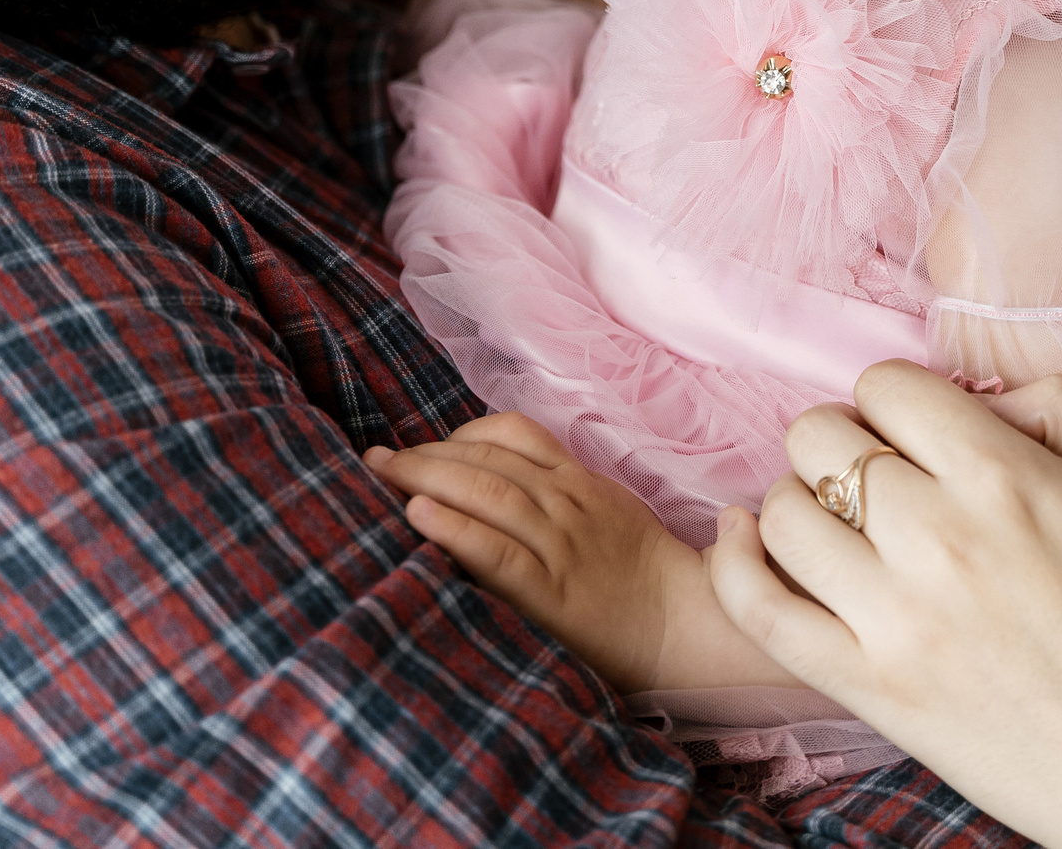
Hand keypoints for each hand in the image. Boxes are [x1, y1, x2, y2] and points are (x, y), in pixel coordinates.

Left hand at [366, 412, 795, 695]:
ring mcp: (561, 545)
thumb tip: (495, 482)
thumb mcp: (609, 514)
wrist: (687, 626)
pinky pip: (498, 551)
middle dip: (425, 455)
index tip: (417, 445)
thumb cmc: (642, 577)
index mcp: (580, 483)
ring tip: (380, 477)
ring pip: (488, 494)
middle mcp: (567, 504)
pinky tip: (417, 518)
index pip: (513, 435)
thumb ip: (561, 492)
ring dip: (426, 479)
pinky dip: (455, 528)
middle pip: (488, 460)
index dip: (458, 434)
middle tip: (374, 460)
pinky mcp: (552, 592)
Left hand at [709, 362, 1061, 848]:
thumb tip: (987, 397)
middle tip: (880, 472)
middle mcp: (938, 538)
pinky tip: (742, 536)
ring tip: (835, 515)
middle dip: (844, 438)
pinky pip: (760, 612)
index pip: (888, 386)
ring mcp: (895, 620)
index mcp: (1008, 478)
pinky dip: (732, 563)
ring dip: (797, 496)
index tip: (922, 430)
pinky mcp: (872, 690)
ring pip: (781, 512)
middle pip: (820, 437)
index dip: (899, 398)